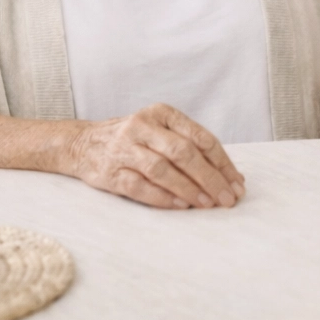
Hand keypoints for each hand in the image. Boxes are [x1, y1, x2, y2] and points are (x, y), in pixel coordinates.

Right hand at [67, 103, 244, 209]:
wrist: (82, 144)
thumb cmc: (134, 139)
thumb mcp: (160, 130)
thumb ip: (190, 147)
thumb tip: (229, 177)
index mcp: (162, 113)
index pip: (200, 137)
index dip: (222, 162)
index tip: (236, 183)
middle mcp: (142, 127)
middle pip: (183, 152)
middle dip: (209, 177)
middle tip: (226, 198)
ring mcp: (124, 149)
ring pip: (162, 169)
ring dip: (188, 189)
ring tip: (207, 204)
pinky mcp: (110, 172)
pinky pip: (139, 186)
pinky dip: (162, 197)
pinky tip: (180, 205)